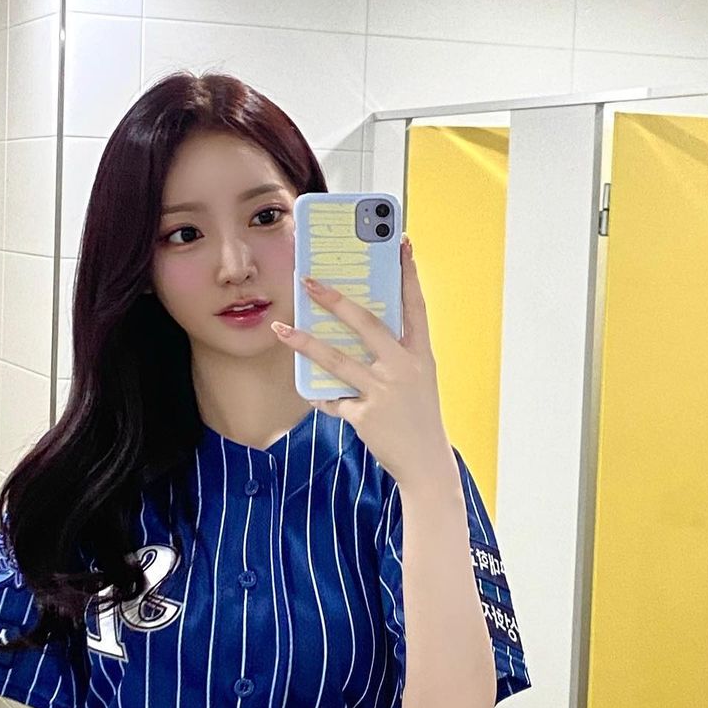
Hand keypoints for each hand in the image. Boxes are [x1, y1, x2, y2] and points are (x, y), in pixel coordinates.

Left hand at [271, 233, 453, 487]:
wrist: (426, 463)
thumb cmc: (419, 417)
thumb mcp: (417, 381)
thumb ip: (395, 356)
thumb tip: (358, 332)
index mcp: (421, 355)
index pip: (414, 305)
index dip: (408, 273)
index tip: (401, 243)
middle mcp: (403, 368)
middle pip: (366, 324)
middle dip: (335, 300)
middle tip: (309, 282)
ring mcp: (384, 391)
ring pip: (337, 359)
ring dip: (305, 342)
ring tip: (281, 329)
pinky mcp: (366, 415)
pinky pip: (334, 400)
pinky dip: (322, 397)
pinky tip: (313, 395)